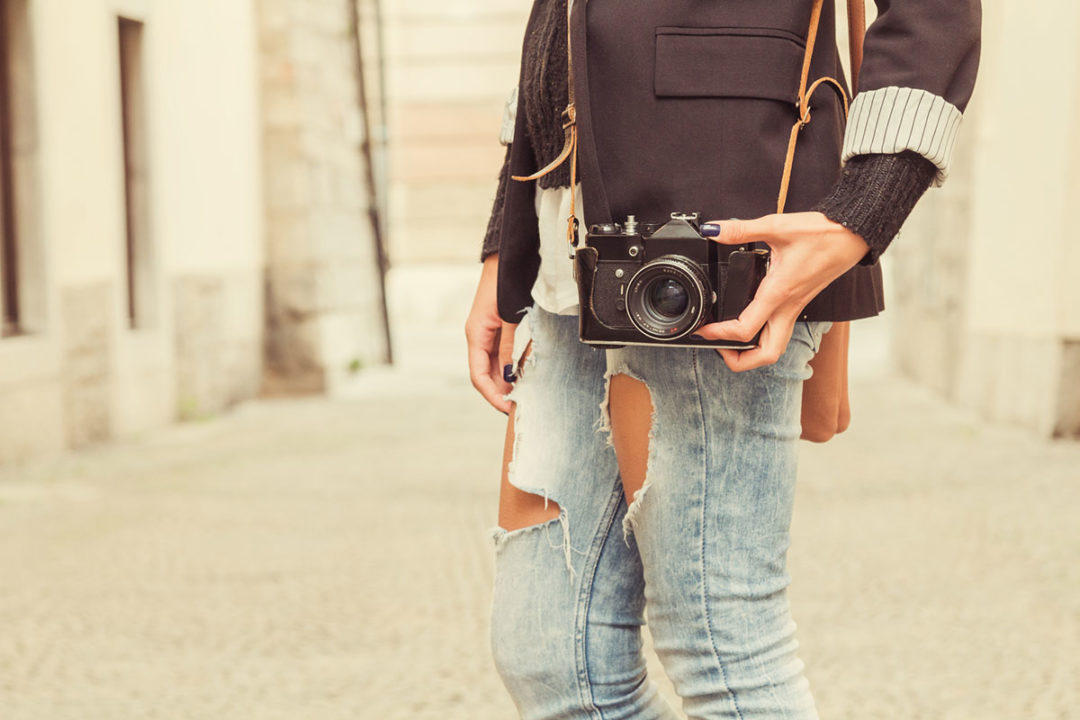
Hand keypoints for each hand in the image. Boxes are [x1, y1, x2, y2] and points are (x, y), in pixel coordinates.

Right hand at [465, 254, 517, 413]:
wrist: (504, 259)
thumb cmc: (503, 283)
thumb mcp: (508, 318)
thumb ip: (507, 346)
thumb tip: (509, 374)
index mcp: (475, 335)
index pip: (478, 376)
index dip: (492, 394)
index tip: (507, 408)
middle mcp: (477, 337)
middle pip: (483, 374)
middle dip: (497, 392)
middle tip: (517, 407)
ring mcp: (484, 333)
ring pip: (491, 366)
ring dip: (502, 382)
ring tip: (519, 395)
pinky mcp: (494, 328)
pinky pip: (497, 355)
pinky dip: (506, 368)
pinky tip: (518, 376)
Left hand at [695, 212, 868, 371]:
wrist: (853, 235)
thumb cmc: (823, 234)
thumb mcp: (777, 226)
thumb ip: (742, 229)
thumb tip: (713, 230)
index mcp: (778, 293)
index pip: (745, 329)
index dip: (719, 335)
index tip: (702, 330)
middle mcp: (787, 308)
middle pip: (766, 354)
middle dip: (739, 360)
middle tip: (718, 346)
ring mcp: (795, 309)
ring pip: (775, 347)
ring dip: (752, 354)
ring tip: (730, 341)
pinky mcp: (799, 304)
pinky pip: (780, 332)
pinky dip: (762, 337)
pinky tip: (750, 320)